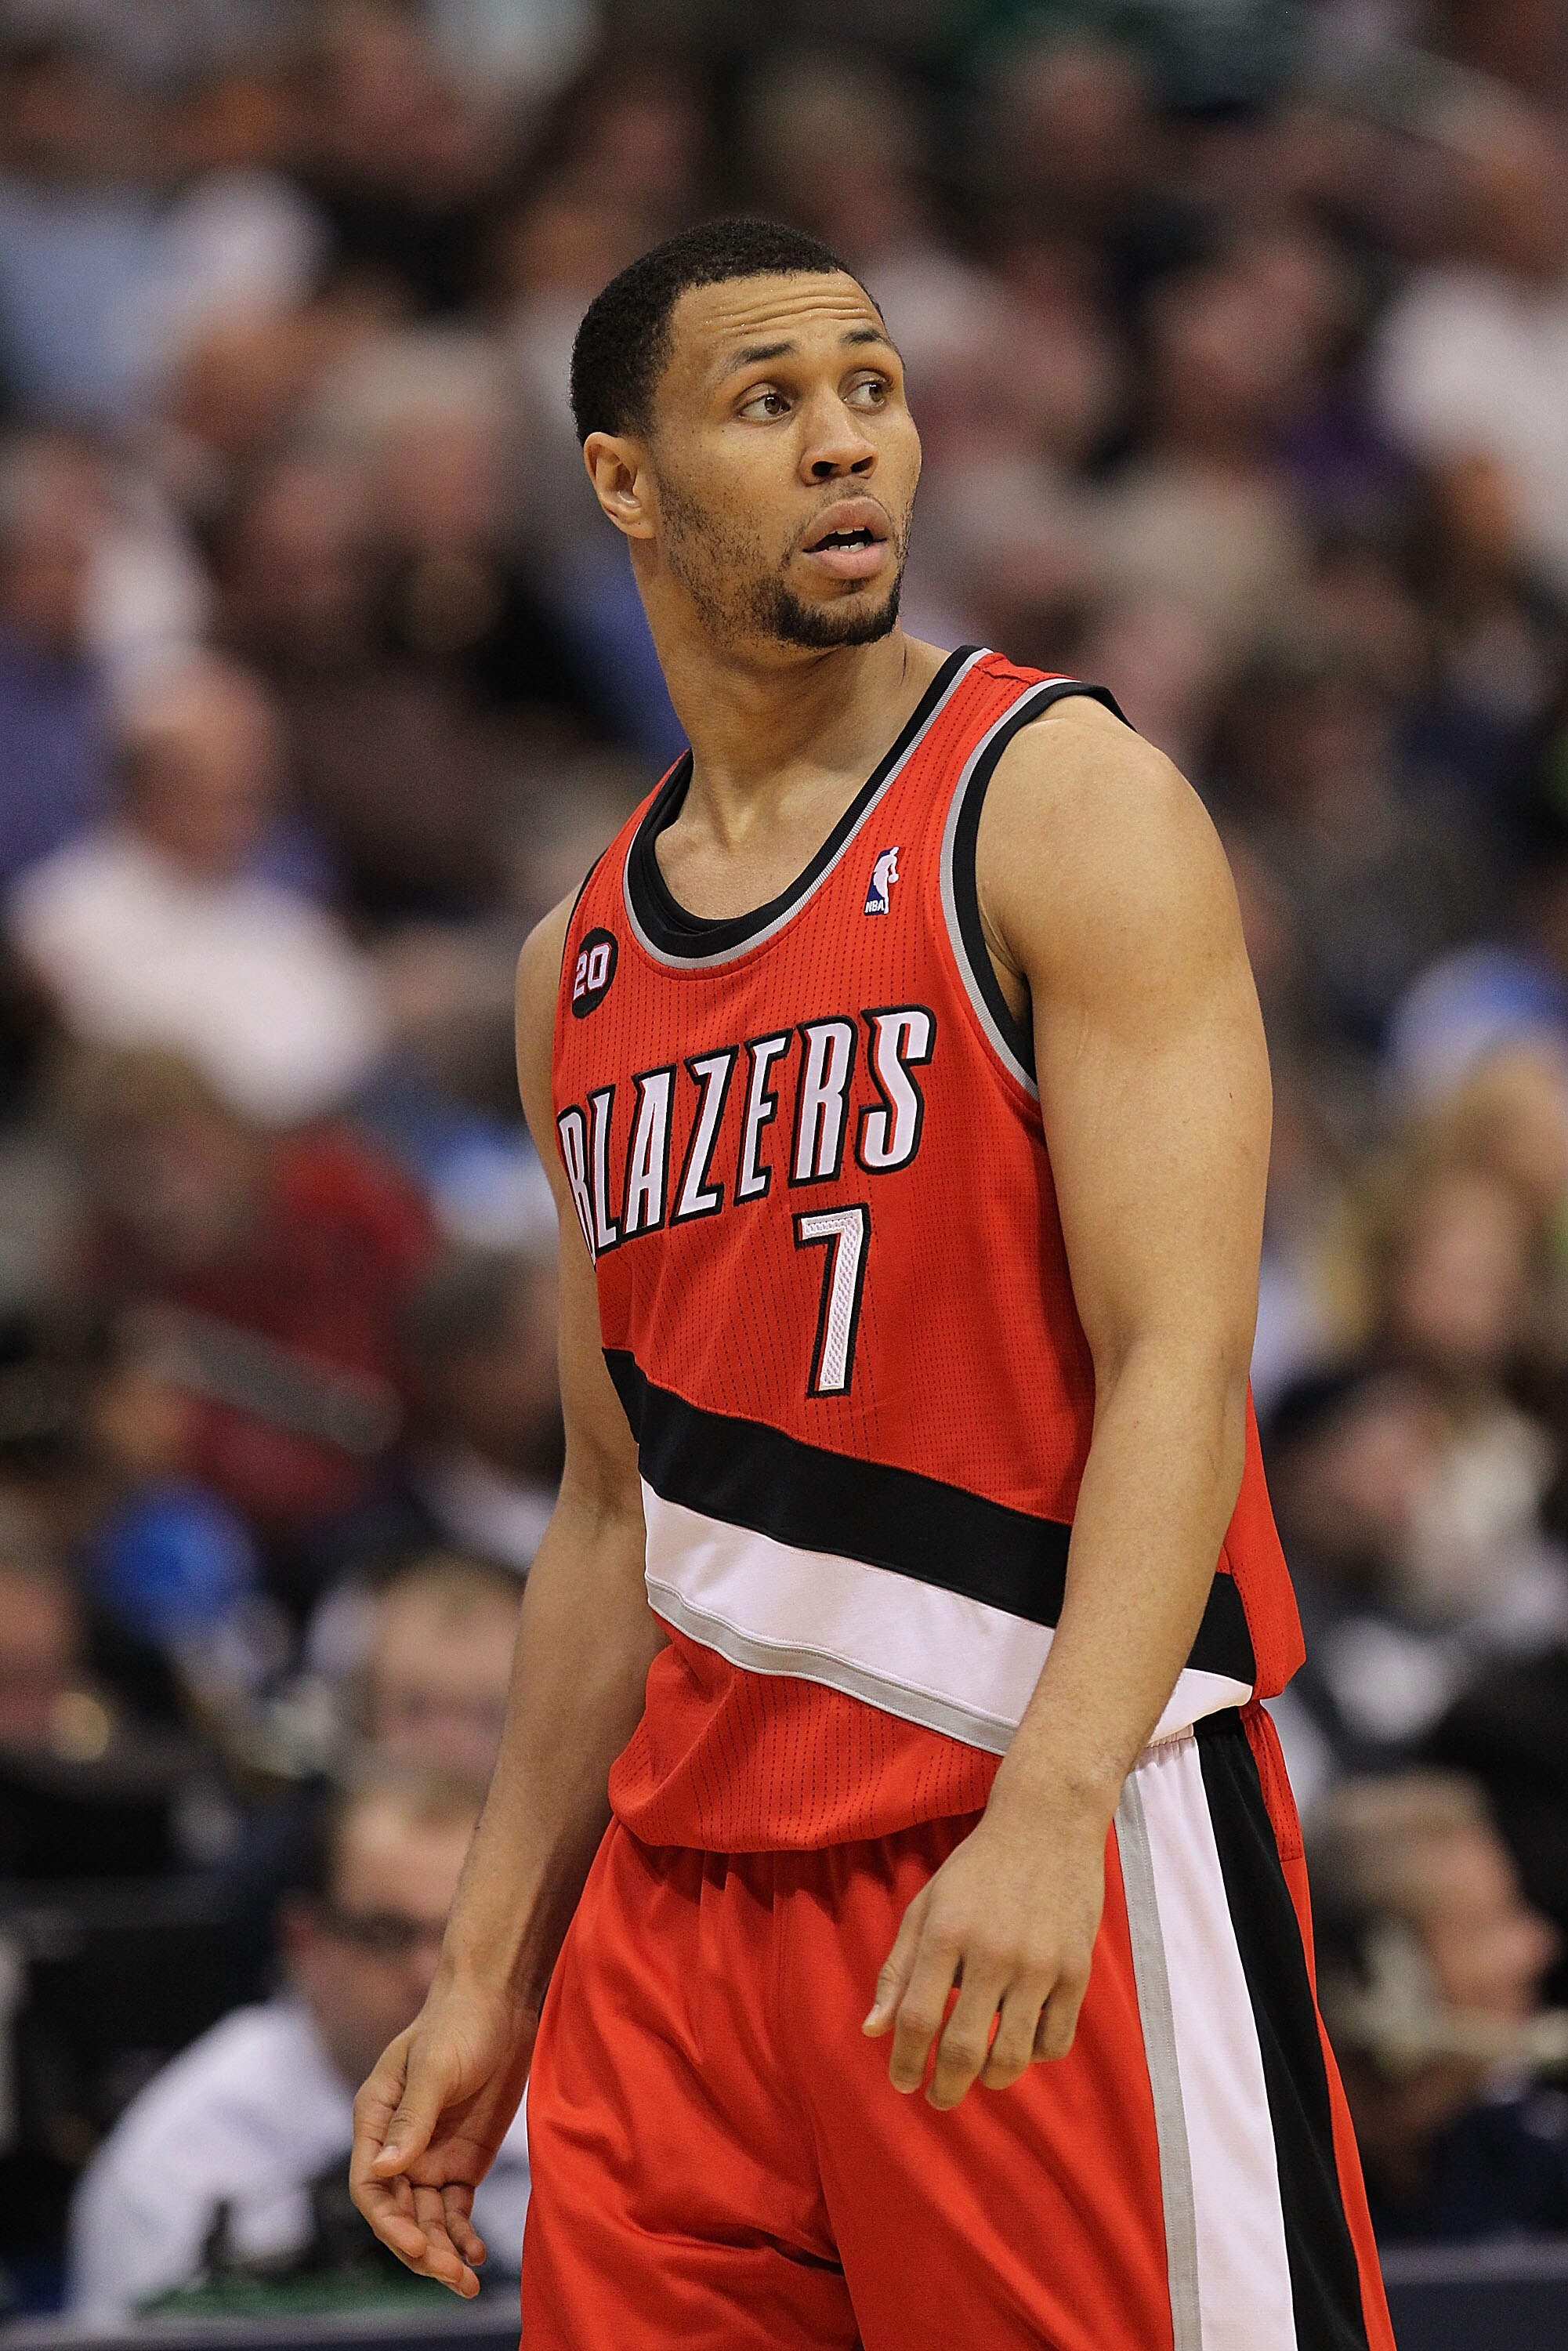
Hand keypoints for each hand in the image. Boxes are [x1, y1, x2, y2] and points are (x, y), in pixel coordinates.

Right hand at [350, 1978, 535, 2295]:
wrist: (501, 2003)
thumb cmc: (458, 2024)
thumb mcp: (434, 2067)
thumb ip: (413, 2117)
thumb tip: (385, 2170)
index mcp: (375, 2121)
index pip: (370, 2187)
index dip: (390, 2224)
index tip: (420, 2245)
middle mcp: (398, 2148)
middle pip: (398, 2214)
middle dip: (421, 2250)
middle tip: (452, 2277)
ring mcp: (430, 2157)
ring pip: (428, 2220)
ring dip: (443, 2252)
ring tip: (468, 2281)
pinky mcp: (462, 2162)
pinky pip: (456, 2211)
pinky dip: (463, 2235)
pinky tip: (478, 2254)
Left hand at [861, 1798, 1107, 2109]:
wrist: (1047, 1824)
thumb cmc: (976, 1868)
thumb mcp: (927, 1906)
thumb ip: (899, 1968)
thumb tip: (871, 2029)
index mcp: (947, 1932)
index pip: (916, 2018)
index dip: (904, 2061)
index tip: (902, 2082)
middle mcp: (993, 1951)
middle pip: (963, 2049)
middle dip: (945, 2087)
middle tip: (938, 2096)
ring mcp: (1040, 1963)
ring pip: (1013, 2056)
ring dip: (991, 2080)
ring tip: (981, 2077)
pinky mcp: (1077, 1970)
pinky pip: (1055, 2041)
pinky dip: (1034, 2055)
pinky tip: (1021, 2044)